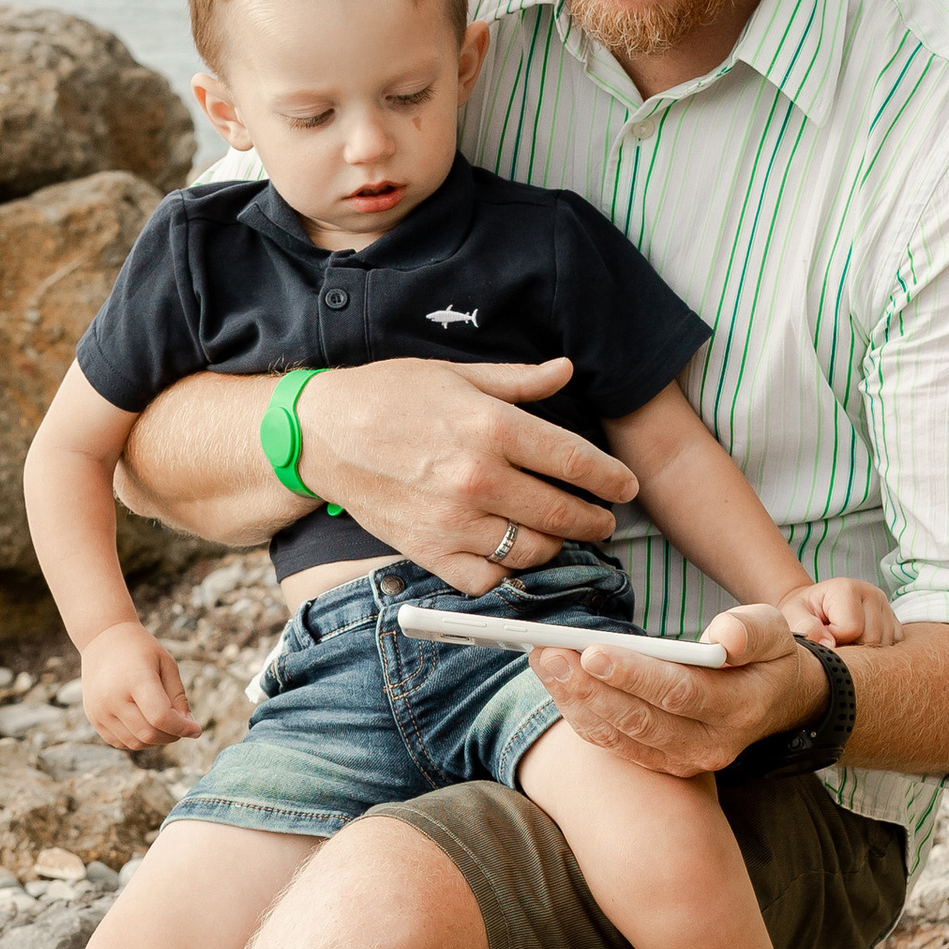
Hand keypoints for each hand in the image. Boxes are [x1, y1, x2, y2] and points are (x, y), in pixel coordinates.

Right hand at [79, 624, 198, 752]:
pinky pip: (120, 742)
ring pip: (135, 743)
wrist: (102, 638)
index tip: (196, 730)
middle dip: (172, 736)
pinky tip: (146, 725)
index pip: (160, 717)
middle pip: (148, 734)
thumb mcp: (166, 664)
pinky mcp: (93, 717)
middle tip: (182, 728)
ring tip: (165, 725)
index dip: (182, 728)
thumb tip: (189, 730)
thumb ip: (178, 697)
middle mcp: (112, 698)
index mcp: (134, 679)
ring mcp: (99, 710)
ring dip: (156, 741)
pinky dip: (138, 740)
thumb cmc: (139, 650)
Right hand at [296, 356, 633, 592]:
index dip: (610, 479)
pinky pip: (487, 578)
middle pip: (563, 513)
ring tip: (562, 539)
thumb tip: (568, 370)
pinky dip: (507, 574)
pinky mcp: (430, 551)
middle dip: (594, 521)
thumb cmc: (390, 395)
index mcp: (492, 427)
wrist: (323, 435)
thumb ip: (519, 381)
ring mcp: (454, 520)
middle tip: (603, 521)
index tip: (625, 487)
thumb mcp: (457, 374)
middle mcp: (479, 477)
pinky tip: (514, 558)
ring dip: (557, 548)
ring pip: (532, 551)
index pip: (575, 461)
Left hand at [528, 601, 820, 780]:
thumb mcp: (774, 631)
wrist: (775, 703)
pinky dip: (582, 715)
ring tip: (543, 660)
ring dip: (575, 700)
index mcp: (739, 708)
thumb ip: (750, 630)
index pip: (679, 693)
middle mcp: (710, 745)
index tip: (592, 651)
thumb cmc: (766, 656)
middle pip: (640, 720)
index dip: (634, 675)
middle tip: (549, 653)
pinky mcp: (662, 763)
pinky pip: (614, 744)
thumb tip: (723, 638)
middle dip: (589, 687)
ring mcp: (684, 761)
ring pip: (619, 736)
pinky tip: (557, 683)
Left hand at [783, 574, 903, 649]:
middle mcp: (872, 593)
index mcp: (848, 588)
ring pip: (884, 645)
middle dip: (851, 647)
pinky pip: (894, 645)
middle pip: (872, 639)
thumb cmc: (804, 611)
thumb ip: (805, 627)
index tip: (823, 634)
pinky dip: (877, 651)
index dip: (834, 640)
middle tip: (834, 639)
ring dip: (864, 651)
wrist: (815, 605)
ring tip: (846, 640)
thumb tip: (829, 644)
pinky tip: (859, 642)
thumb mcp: (794, 615)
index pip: (852, 629)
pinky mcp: (894, 619)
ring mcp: (886, 606)